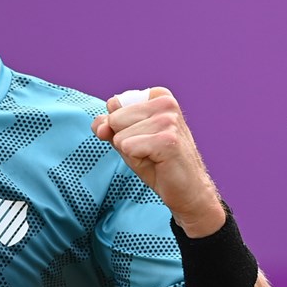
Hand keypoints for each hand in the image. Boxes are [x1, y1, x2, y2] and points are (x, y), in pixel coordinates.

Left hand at [91, 87, 223, 236]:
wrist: (186, 191)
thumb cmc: (156, 163)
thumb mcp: (126, 139)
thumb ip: (107, 126)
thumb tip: (100, 127)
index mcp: (158, 96)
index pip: (114, 105)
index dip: (120, 128)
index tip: (143, 138)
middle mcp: (166, 102)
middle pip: (115, 119)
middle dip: (125, 140)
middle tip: (149, 151)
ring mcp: (168, 120)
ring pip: (120, 136)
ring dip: (132, 153)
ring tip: (154, 157)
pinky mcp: (167, 139)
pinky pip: (128, 147)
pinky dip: (136, 160)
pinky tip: (158, 163)